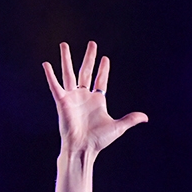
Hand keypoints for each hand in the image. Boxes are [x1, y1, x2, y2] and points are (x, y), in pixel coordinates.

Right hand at [42, 41, 147, 157]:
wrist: (83, 148)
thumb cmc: (98, 140)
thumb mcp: (118, 127)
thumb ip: (130, 119)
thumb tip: (145, 118)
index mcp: (97, 100)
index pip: (101, 80)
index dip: (103, 69)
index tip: (105, 58)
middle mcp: (84, 96)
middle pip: (86, 71)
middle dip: (89, 57)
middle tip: (92, 43)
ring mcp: (72, 97)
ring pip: (69, 73)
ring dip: (67, 59)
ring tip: (64, 44)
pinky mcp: (62, 101)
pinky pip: (55, 85)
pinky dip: (50, 75)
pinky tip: (46, 64)